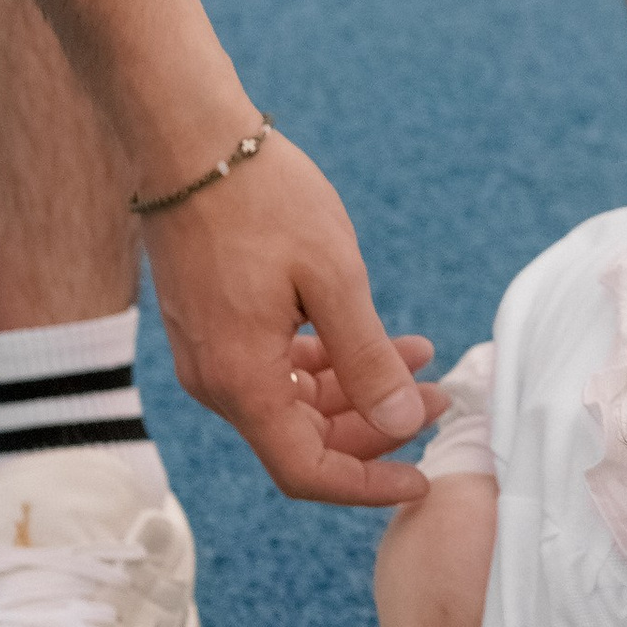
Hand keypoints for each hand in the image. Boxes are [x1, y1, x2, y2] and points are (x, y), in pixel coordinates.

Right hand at [140, 128, 429, 505]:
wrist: (189, 141)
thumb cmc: (263, 199)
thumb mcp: (334, 278)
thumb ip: (367, 359)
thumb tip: (401, 424)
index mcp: (241, 380)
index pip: (305, 471)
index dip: (366, 485)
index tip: (421, 477)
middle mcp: (216, 381)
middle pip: (302, 441)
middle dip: (375, 429)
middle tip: (437, 399)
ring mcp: (210, 355)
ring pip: (291, 404)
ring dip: (356, 390)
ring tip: (420, 358)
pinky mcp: (213, 327)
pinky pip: (272, 369)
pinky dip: (326, 363)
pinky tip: (375, 336)